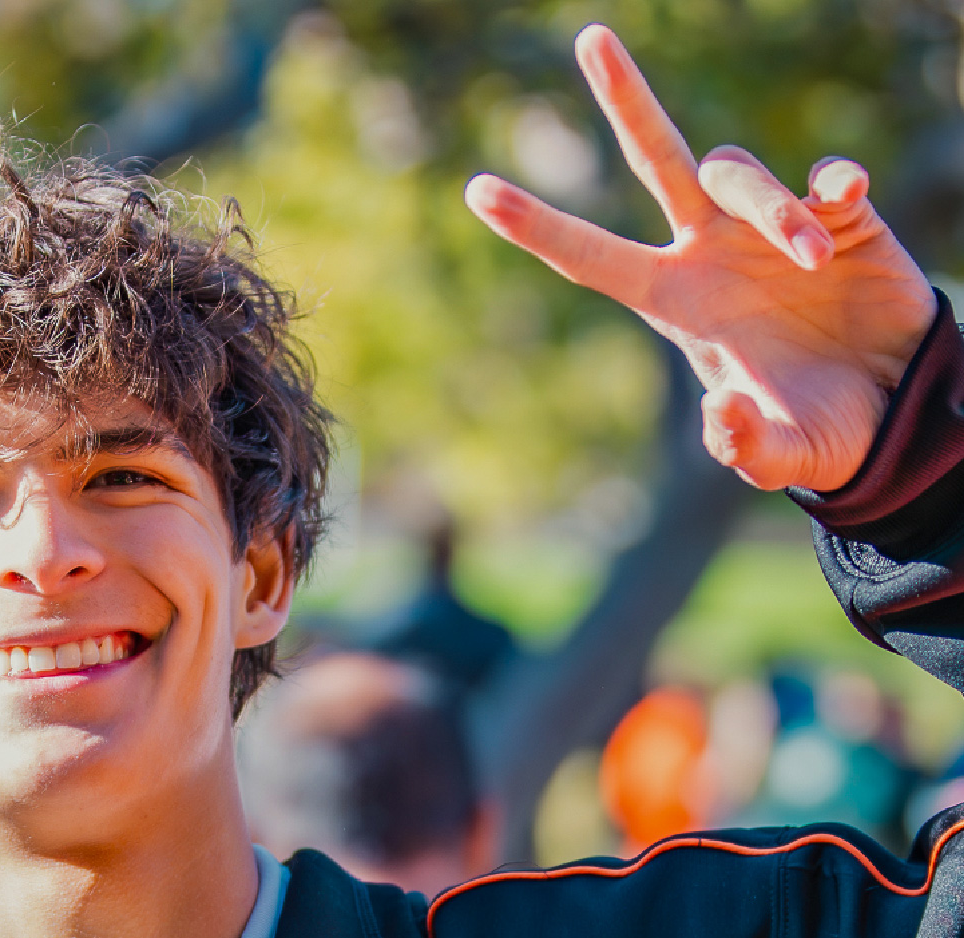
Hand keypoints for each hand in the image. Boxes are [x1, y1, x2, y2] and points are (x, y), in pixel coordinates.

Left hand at [465, 25, 936, 491]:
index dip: (537, 226)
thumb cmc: (823, 435)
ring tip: (816, 262)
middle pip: (657, 160)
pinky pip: (825, 177)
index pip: (593, 258)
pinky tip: (845, 206)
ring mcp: (770, 227)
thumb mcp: (782, 456)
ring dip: (775, 211)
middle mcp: (712, 253)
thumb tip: (716, 409)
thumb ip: (744, 447)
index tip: (477, 190)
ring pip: (744, 174)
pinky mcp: (840, 215)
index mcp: (679, 305)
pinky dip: (832, 184)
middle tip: (591, 37)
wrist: (899, 411)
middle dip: (626, 100)